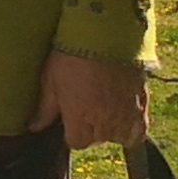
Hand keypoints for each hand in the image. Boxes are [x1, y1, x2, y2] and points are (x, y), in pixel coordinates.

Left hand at [28, 48, 149, 148]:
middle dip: (88, 132)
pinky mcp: (143, 103)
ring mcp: (127, 113)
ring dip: (110, 131)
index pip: (77, 143)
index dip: (70, 135)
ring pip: (120, 137)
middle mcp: (105, 119)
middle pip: (97, 140)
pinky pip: (141, 129)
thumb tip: (34, 128)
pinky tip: (122, 119)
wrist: (104, 35)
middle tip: (83, 114)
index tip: (67, 124)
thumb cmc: (71, 56)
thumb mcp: (50, 81)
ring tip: (102, 115)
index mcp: (80, 115)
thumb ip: (44, 109)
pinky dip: (132, 129)